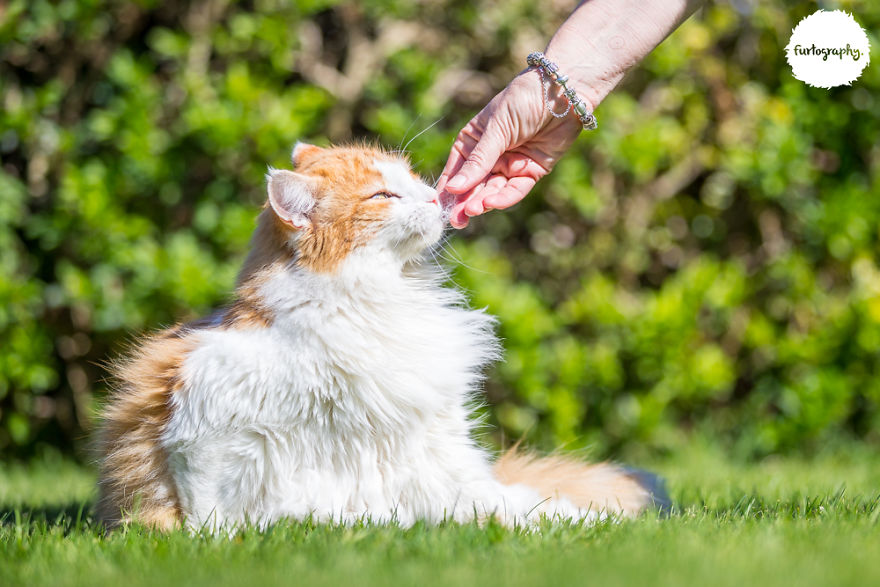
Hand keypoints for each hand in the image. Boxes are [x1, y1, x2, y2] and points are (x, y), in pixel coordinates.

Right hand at [437, 69, 583, 227]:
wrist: (562, 92)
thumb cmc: (522, 100)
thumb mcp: (496, 129)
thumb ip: (478, 161)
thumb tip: (453, 188)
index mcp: (472, 142)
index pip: (456, 170)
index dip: (448, 189)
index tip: (440, 207)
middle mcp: (489, 156)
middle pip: (473, 186)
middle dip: (465, 202)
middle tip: (457, 220)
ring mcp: (509, 165)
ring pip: (493, 190)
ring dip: (482, 202)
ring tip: (473, 211)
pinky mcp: (530, 171)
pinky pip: (515, 189)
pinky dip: (505, 197)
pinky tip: (493, 203)